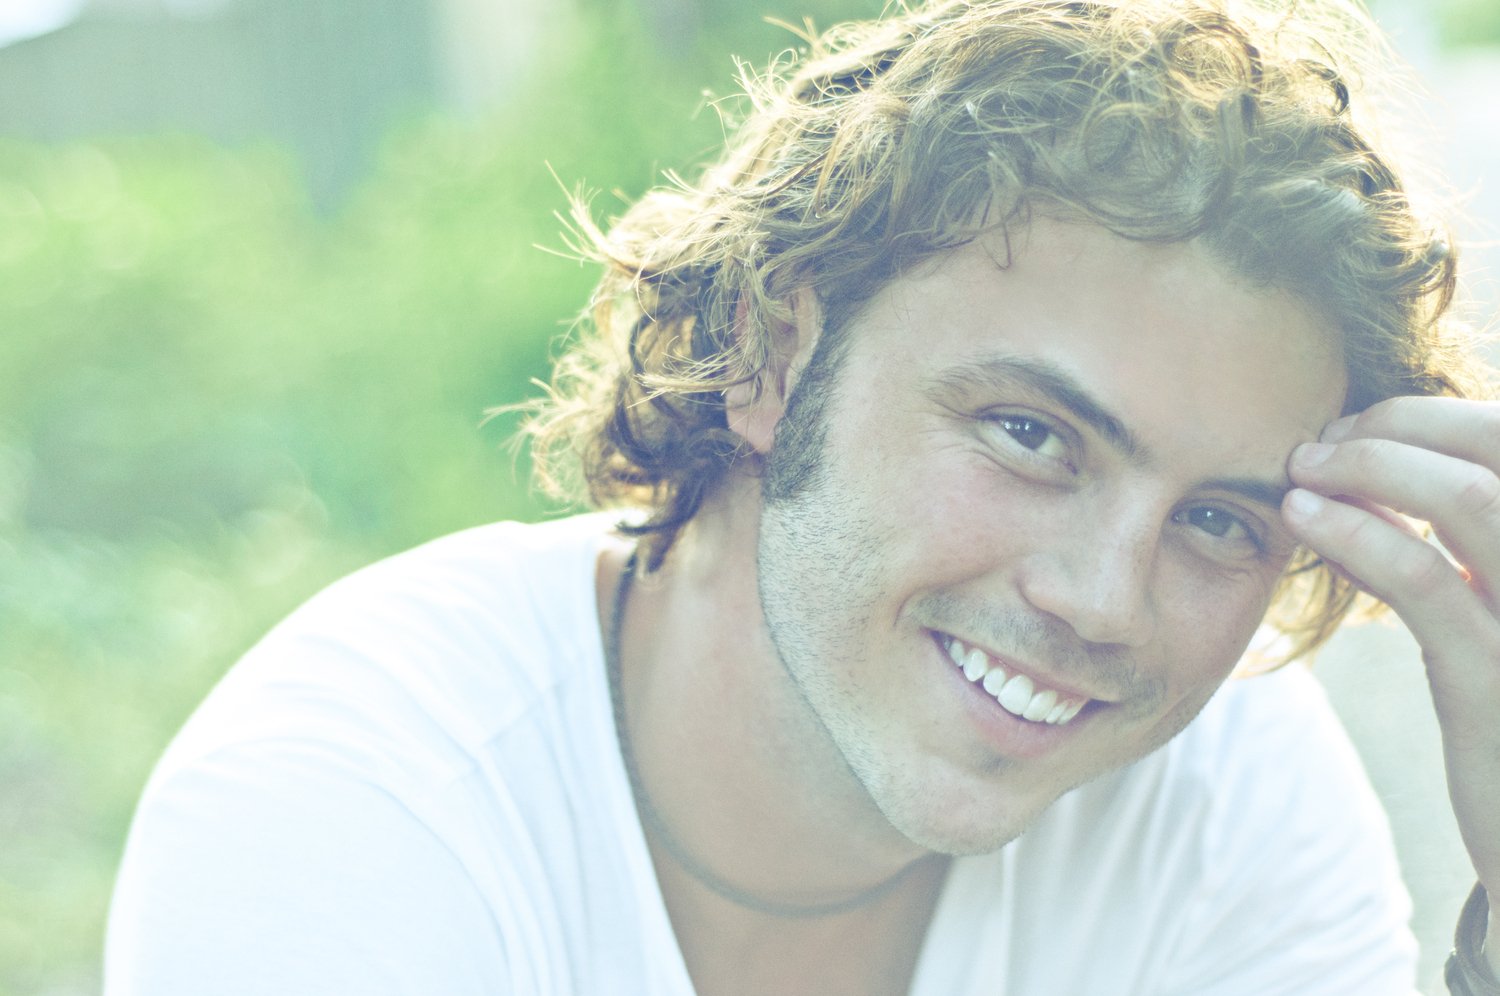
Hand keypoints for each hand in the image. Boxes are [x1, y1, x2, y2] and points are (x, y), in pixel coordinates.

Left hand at [1282, 396, 1499, 976]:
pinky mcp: (1498, 677)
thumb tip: (1367, 480)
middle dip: (1402, 425)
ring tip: (1300, 466)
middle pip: (1498, 448)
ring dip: (1372, 464)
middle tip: (1319, 439)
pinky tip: (1301, 516)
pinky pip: (1424, 581)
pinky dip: (1357, 533)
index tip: (1356, 426)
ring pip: (1469, 498)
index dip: (1433, 417)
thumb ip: (1453, 554)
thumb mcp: (1484, 624)